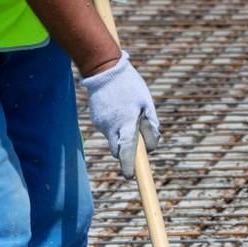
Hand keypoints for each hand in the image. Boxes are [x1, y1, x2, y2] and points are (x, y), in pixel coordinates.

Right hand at [81, 50, 159, 178]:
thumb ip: (151, 124)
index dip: (128, 166)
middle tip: (132, 145)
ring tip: (125, 114)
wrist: (103, 68)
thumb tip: (152, 145)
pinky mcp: (95, 120)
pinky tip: (115, 108)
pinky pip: (107, 128)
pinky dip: (113, 124)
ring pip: (113, 139)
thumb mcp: (146, 102)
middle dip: (125, 153)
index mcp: (126, 124)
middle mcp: (111, 127)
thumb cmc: (129, 85)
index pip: (127, 152)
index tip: (130, 177)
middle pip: (118, 151)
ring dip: (120, 135)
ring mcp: (101, 124)